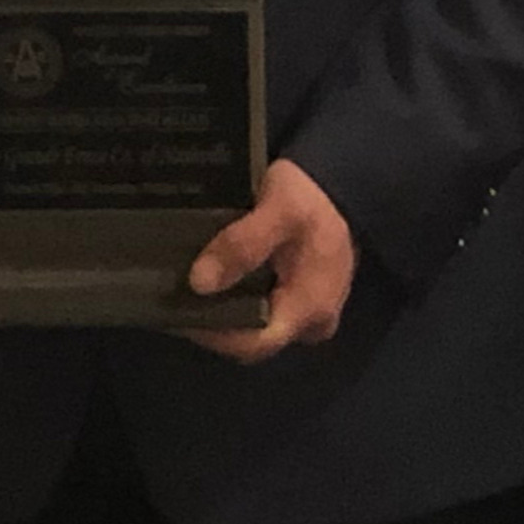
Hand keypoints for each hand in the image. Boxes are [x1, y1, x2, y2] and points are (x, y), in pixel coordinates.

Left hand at [181, 158, 354, 363]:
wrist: (343, 179)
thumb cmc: (311, 196)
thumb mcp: (276, 211)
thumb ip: (242, 246)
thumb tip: (199, 283)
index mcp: (309, 308)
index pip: (254, 344)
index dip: (213, 335)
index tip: (179, 313)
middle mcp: (315, 321)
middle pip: (256, 339)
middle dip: (217, 323)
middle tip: (181, 297)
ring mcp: (313, 311)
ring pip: (261, 325)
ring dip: (228, 311)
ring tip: (194, 287)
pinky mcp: (307, 296)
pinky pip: (269, 309)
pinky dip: (242, 299)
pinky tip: (219, 279)